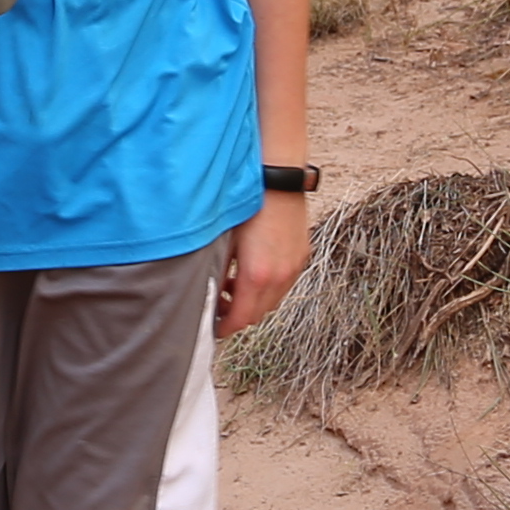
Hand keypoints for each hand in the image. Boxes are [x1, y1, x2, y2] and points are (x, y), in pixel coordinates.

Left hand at [213, 185, 312, 337]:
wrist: (278, 180)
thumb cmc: (247, 205)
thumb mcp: (224, 239)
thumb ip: (217, 270)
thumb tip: (207, 291)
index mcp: (257, 276)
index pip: (242, 318)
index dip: (226, 328)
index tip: (214, 329)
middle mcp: (279, 276)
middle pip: (258, 314)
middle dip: (238, 317)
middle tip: (220, 309)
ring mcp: (293, 267)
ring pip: (273, 301)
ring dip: (254, 302)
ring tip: (234, 287)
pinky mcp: (301, 256)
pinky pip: (284, 284)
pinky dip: (268, 288)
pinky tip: (254, 272)